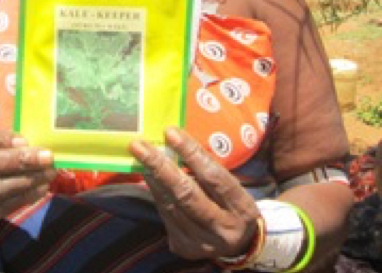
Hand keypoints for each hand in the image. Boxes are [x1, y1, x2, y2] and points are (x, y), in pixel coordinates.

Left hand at [129, 127, 259, 260]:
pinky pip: (165, 216)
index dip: (191, 153)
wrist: (238, 245)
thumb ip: (206, 168)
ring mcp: (202, 242)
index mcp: (241, 208)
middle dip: (161, 167)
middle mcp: (223, 228)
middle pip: (187, 195)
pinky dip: (155, 193)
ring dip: (153, 179)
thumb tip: (173, 140)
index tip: (170, 133)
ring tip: (140, 157)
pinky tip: (148, 177)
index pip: (214, 177)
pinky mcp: (185, 248)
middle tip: (140, 146)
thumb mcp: (231, 186)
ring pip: (171, 206)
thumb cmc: (231, 204)